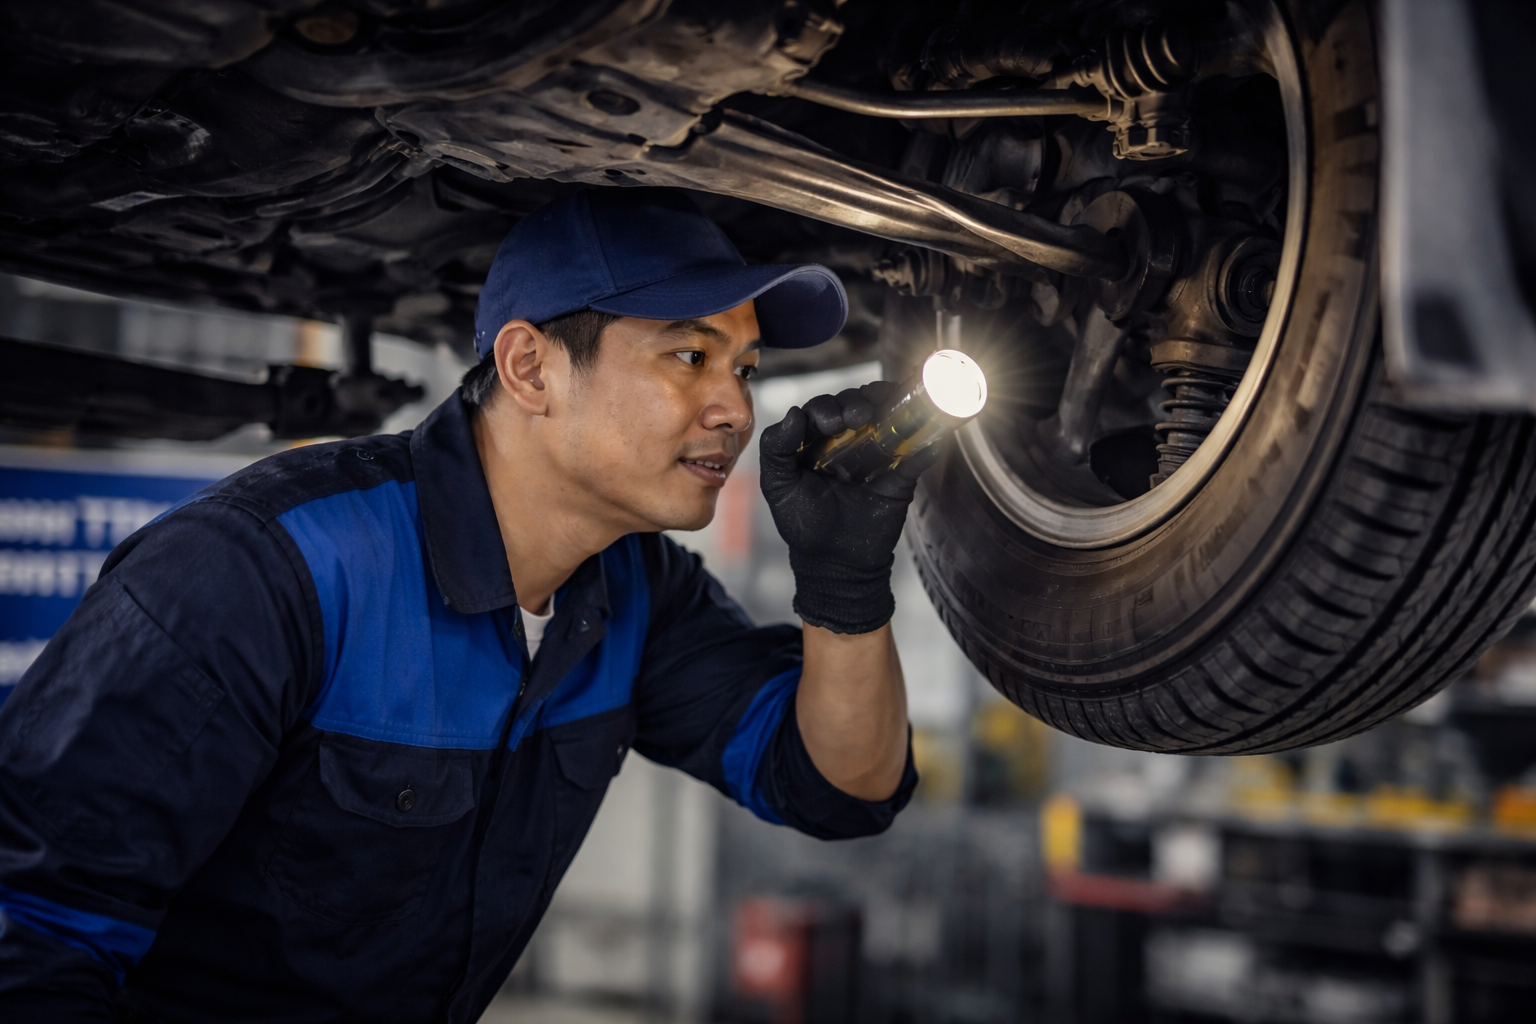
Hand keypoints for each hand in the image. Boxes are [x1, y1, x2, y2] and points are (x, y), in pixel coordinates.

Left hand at [759, 381, 940, 633]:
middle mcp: (849, 439)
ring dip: (888, 407)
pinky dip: (925, 445)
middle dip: (856, 403)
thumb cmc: (803, 522)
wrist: (835, 562)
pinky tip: (927, 442)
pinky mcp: (901, 474)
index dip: (827, 408)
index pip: (824, 408)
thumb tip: (795, 413)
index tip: (830, 424)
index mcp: (817, 439)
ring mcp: (878, 454)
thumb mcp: (778, 486)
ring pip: (887, 417)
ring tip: (883, 415)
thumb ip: (776, 449)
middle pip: (857, 404)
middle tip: (856, 418)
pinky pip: (917, 454)